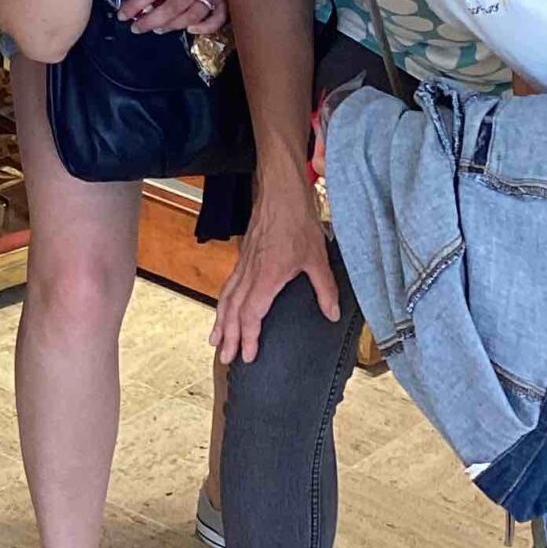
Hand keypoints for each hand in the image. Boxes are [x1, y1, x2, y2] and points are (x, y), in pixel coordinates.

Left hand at [120, 0, 226, 35]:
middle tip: (137, 28)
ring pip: (190, 18)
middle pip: (170, 9)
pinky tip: (190, 29)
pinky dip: (203, 28)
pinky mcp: (226, 0)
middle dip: (149, 21)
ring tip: (158, 28)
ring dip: (171, 26)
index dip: (136, 5)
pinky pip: (216, 20)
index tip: (123, 15)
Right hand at [211, 174, 338, 362]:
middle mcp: (250, 272)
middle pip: (232, 311)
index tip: (247, 356)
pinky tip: (225, 307)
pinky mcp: (244, 254)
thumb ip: (324, 288)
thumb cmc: (298, 220)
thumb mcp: (317, 257)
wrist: (281, 190)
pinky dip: (223, 301)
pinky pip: (229, 284)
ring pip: (226, 298)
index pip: (251, 314)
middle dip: (227, 336)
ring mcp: (244, 262)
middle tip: (224, 357)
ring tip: (215, 340)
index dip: (247, 337)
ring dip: (220, 321)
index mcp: (267, 277)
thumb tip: (332, 314)